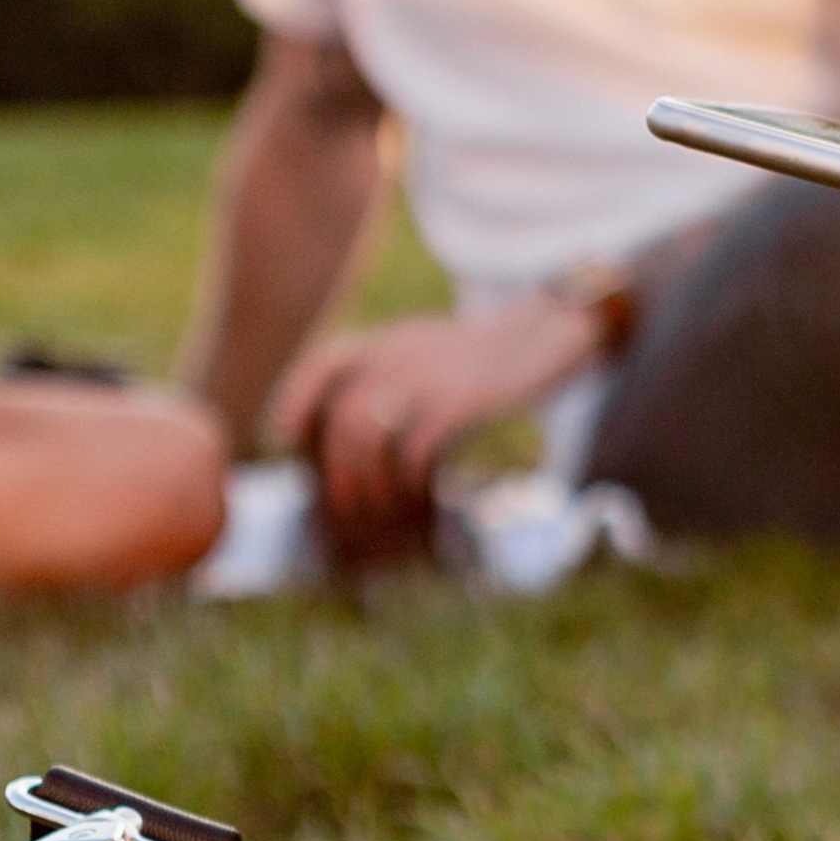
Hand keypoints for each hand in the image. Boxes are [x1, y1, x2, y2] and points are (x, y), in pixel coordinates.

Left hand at [272, 294, 603, 539]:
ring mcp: (429, 377)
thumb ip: (392, 371)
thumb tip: (353, 425)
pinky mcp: (461, 402)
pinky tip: (422, 495)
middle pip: (342, 414)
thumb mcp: (431, 348)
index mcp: (389, 339)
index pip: (323, 365)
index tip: (289, 437)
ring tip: (380, 505)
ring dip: (366, 479)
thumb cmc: (489, 356)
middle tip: (345, 502)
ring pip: (367, 433)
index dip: (295, 402)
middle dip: (336, 466)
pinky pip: (415, 449)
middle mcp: (400, 354)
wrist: (550, 335)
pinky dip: (410, 481)